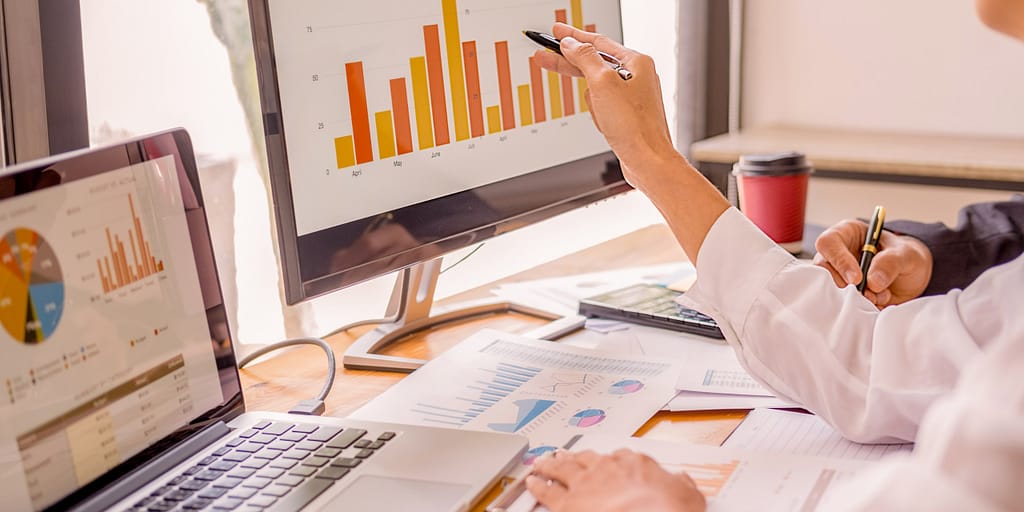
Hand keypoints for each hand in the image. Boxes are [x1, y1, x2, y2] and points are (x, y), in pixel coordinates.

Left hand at [527, 449, 706, 511]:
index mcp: (633, 463)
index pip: (619, 457)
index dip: (610, 461)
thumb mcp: (687, 495)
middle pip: (585, 458)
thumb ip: (681, 485)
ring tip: (542, 463)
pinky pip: (547, 492)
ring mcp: (585, 484)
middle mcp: (605, 468)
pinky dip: (538, 486)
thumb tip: (683, 481)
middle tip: (563, 454)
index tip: (608, 463)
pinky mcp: (568, 504)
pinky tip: (532, 482)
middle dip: (573, 456)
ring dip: (550, 465)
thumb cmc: (666, 509)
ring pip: (562, 470)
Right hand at [532, 23, 675, 191]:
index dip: (573, 36)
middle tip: (546, 57)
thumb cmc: (634, 126)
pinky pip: (603, 106)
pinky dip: (598, 113)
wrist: (647, 161)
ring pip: (597, 89)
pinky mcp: (627, 114)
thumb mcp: (603, 84)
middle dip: (572, 66)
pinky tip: (604, 122)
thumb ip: (585, 59)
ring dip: (592, 100)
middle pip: (594, 63)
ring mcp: (632, 96)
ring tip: (602, 114)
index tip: (557, 32)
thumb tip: (571, 44)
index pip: (598, 42)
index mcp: (636, 62)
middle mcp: (637, 76)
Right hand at [813, 219, 933, 306]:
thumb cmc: (905, 256)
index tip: (857, 278)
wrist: (912, 277)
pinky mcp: (842, 294)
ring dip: (854, 298)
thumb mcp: (906, 254)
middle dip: (845, 286)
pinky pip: (840, 303)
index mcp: (846, 234)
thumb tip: (873, 281)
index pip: (828, 243)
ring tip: (878, 297)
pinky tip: (877, 302)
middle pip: (823, 269)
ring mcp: (837, 275)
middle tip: (868, 294)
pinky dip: (859, 307)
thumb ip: (891, 262)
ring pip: (830, 289)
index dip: (839, 261)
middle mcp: (836, 254)